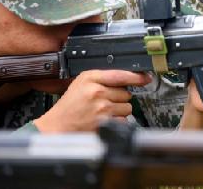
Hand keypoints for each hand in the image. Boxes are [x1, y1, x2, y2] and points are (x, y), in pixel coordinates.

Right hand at [33, 70, 150, 132]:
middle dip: (119, 98)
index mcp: (90, 79)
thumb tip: (127, 78)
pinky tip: (104, 121)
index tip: (145, 78)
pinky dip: (117, 122)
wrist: (57, 127)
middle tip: (105, 102)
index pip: (120, 75)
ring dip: (120, 111)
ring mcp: (101, 109)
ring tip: (104, 112)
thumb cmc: (69, 106)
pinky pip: (123, 120)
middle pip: (126, 93)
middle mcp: (97, 92)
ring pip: (127, 107)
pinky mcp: (105, 124)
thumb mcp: (81, 83)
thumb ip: (102, 79)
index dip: (136, 76)